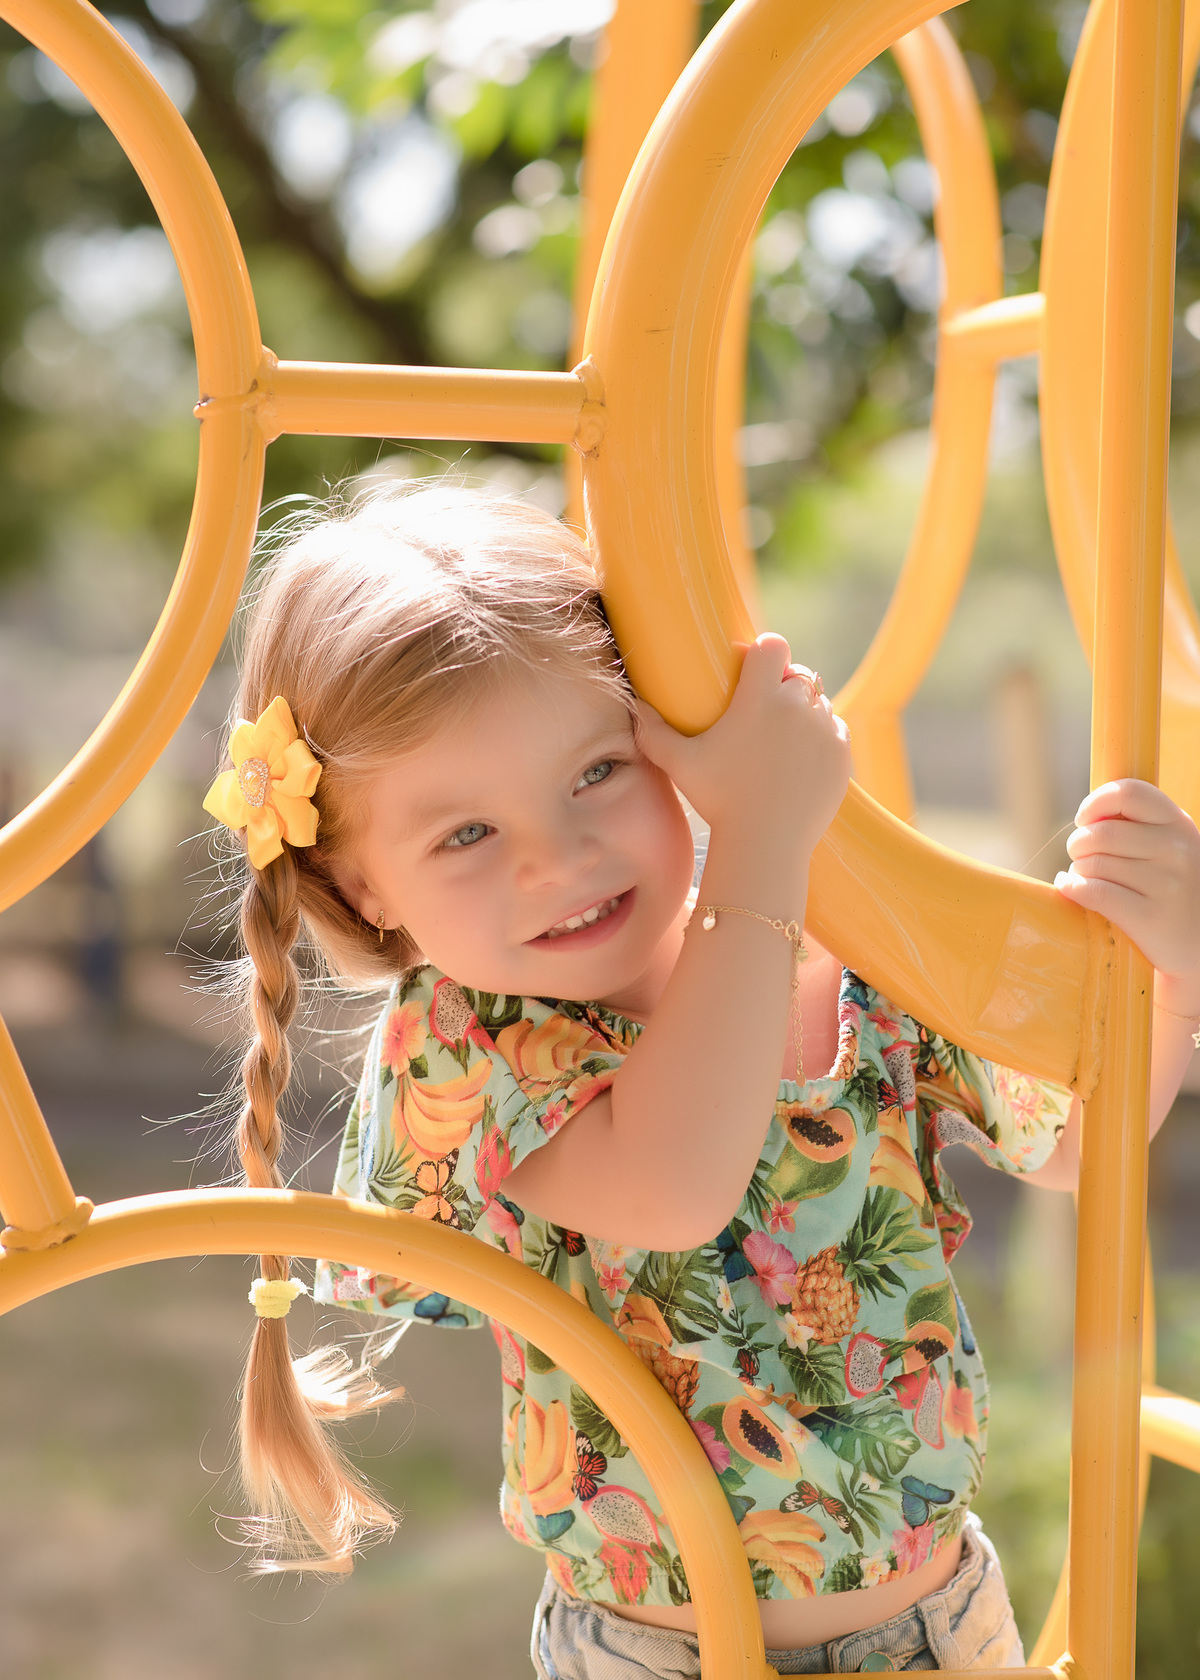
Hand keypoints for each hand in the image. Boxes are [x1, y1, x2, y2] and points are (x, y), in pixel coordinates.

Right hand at [634, 633, 851, 852]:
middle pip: (798, 674)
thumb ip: (653, 731)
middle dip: (783, 684)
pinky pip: (836, 728)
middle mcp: (797, 706)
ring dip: (804, 710)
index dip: (764, 652)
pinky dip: (822, 736)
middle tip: (765, 709)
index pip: (773, 645)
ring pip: (819, 701)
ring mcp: (824, 729)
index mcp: (759, 698)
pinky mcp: (841, 754)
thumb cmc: (719, 801)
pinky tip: (803, 753)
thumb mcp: (678, 764)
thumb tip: (633, 705)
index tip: (753, 668)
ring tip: (784, 734)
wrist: (767, 843)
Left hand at [1055, 780, 1199, 992]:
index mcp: (1178, 824)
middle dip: (1078, 844)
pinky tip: (1070, 888)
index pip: (1129, 792)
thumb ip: (1138, 827)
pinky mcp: (1150, 918)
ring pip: (1093, 864)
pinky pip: (1094, 892)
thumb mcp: (1171, 848)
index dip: (1095, 803)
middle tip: (1081, 858)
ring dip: (1077, 870)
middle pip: (1101, 833)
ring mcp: (1166, 884)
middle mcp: (1177, 850)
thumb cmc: (1173, 889)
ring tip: (1085, 878)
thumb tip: (1086, 819)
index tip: (1085, 820)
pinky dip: (1072, 888)